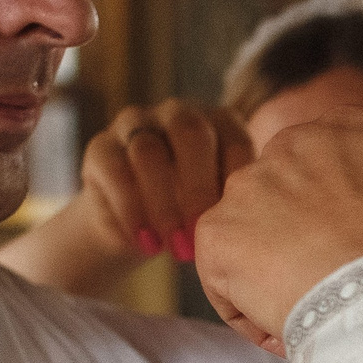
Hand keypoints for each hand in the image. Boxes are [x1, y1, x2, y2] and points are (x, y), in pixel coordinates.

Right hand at [0, 101, 253, 297]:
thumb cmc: (194, 218)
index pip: (234, 139)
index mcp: (219, 122)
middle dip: (197, 189)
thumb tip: (262, 224)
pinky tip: (147, 244)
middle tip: (202, 236)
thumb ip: (239, 203)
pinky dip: (132, 212)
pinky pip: (113, 170)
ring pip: (147, 151)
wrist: (136, 230)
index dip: (234, 184)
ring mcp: (136, 123)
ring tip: (177, 249)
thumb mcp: (223, 211)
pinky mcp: (100, 146)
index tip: (236, 227)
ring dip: (164, 206)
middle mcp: (178, 113)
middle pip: (189, 133)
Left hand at [193, 108, 362, 354]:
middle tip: (332, 280)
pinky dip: (247, 308)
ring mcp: (246, 185)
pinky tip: (285, 323)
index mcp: (347, 127)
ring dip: (273, 271)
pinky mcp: (216, 232)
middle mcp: (288, 142)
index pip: (327, 167)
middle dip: (299, 237)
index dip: (341, 215)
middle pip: (283, 196)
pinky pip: (223, 277)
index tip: (360, 248)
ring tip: (312, 306)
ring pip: (251, 236)